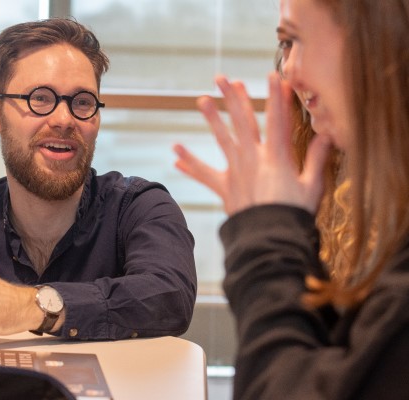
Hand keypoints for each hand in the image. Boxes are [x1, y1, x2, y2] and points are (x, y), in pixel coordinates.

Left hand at [173, 72, 331, 215]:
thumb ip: (317, 158)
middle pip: (243, 121)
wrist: (268, 238)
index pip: (277, 119)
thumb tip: (328, 135)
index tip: (273, 76)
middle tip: (224, 78)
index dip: (276, 96)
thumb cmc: (293, 214)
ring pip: (222, 139)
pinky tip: (176, 154)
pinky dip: (190, 164)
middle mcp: (253, 158)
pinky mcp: (224, 187)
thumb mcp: (311, 186)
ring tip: (201, 100)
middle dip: (234, 98)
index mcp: (277, 156)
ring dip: (212, 118)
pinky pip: (204, 174)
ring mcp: (236, 171)